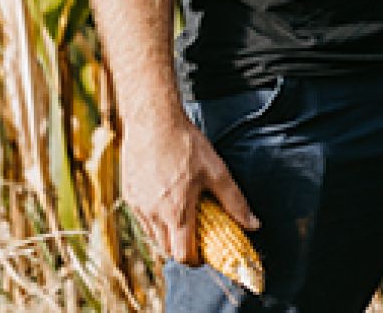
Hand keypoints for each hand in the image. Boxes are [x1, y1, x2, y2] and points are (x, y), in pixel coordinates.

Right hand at [121, 111, 257, 265]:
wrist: (153, 121)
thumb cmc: (186, 145)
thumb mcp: (217, 172)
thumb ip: (235, 202)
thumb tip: (253, 224)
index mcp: (176, 212)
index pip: (183, 254)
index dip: (196, 260)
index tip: (205, 254)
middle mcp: (152, 214)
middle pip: (166, 249)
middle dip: (182, 250)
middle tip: (197, 239)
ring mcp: (137, 205)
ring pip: (152, 235)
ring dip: (168, 236)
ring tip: (183, 219)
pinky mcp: (129, 194)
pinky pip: (142, 218)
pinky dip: (155, 220)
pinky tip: (167, 203)